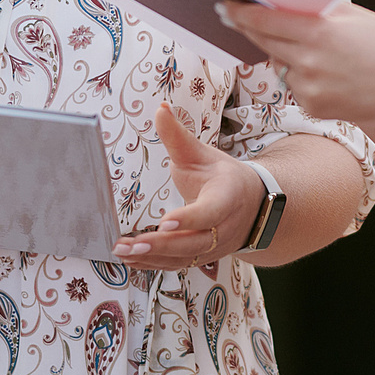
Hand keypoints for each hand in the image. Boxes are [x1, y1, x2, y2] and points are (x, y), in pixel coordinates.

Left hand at [113, 102, 262, 267]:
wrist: (252, 206)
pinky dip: (152, 266)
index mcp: (227, 197)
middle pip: (193, 242)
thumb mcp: (203, 153)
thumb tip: (161, 108)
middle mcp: (223, 228)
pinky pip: (177, 266)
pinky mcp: (200, 257)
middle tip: (131, 245)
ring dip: (151, 259)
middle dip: (160, 245)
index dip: (189, 218)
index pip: (209, 211)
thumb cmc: (222, 177)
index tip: (165, 220)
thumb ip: (178, 136)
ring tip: (122, 253)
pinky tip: (129, 261)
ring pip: (183, 259)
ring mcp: (213, 247)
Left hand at [219, 0, 374, 124]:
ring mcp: (309, 88)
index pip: (264, 20)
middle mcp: (309, 62)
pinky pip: (295, 87)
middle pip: (264, 42)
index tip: (223, 4)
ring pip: (280, 65)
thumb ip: (313, 10)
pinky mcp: (313, 107)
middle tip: (229, 16)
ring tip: (308, 48)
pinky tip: (327, 74)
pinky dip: (301, 77)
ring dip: (282, 55)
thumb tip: (278, 1)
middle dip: (246, 29)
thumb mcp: (350, 15)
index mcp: (318, 32)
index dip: (240, 13)